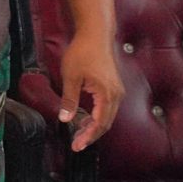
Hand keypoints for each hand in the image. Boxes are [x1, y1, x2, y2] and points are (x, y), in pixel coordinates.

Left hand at [56, 34, 124, 151]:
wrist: (95, 35)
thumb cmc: (82, 53)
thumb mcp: (70, 77)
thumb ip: (69, 100)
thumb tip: (65, 119)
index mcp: (107, 95)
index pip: (99, 124)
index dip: (88, 137)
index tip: (77, 146)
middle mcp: (116, 95)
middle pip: (105, 123)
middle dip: (91, 135)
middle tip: (76, 144)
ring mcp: (117, 91)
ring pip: (107, 116)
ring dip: (94, 127)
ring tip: (78, 134)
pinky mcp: (113, 87)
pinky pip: (107, 108)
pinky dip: (97, 117)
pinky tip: (85, 120)